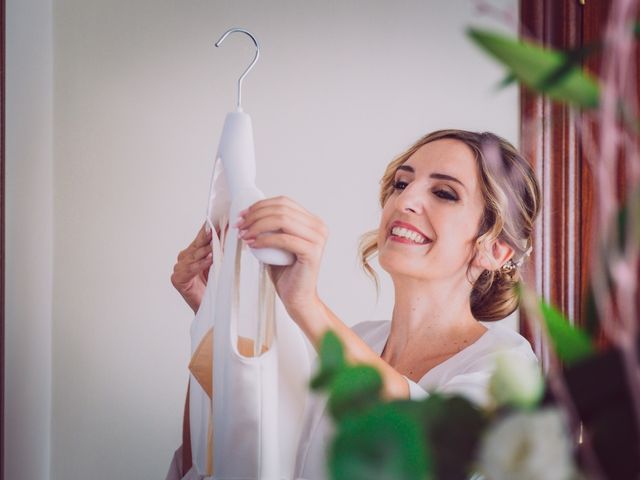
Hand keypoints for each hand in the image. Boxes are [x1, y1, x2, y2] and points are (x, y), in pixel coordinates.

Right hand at [171, 223, 218, 312]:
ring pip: (194, 256)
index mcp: (193, 252)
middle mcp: (184, 258)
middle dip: (209, 236)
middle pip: (197, 244)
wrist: (210, 308)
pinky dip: (201, 264)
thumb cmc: (214, 286)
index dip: (210, 228)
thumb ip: (220, 250)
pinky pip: (191, 269)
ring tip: (215, 243)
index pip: (201, 238)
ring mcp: (179, 268)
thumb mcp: (219, 264)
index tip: (219, 218)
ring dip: (206, 249)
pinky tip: (209, 259)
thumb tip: (230, 234)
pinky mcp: (178, 279)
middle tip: (218, 226)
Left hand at [236, 196, 327, 316]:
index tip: (242, 215)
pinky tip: (253, 245)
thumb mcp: (276, 243)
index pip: (284, 202)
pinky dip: (265, 240)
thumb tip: (247, 213)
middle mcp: (318, 227)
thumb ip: (270, 227)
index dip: (260, 205)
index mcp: (312, 221)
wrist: (297, 297)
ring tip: (244, 235)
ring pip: (282, 220)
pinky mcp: (312, 252)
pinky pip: (284, 239)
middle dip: (256, 215)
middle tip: (240, 226)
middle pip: (282, 209)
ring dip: (258, 225)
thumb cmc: (286, 272)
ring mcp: (318, 239)